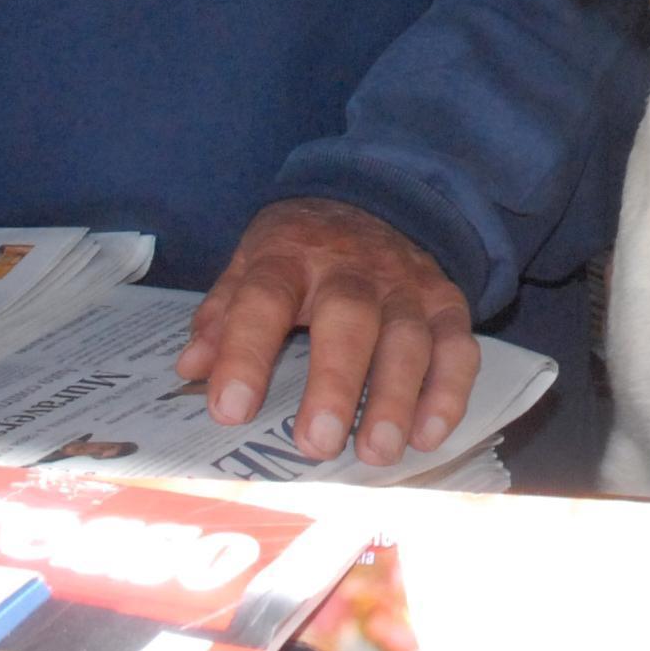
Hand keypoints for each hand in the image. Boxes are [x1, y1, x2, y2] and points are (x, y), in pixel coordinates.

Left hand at [174, 199, 479, 462]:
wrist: (372, 197)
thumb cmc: (300, 251)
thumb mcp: (249, 263)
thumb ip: (222, 315)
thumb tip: (191, 369)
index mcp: (289, 256)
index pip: (263, 299)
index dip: (245, 353)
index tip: (230, 410)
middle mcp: (351, 268)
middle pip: (348, 318)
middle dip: (336, 382)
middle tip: (319, 443)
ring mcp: (406, 285)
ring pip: (408, 338)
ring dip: (396, 397)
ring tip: (376, 453)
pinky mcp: (446, 302)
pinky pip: (458, 346)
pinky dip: (449, 393)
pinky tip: (428, 435)